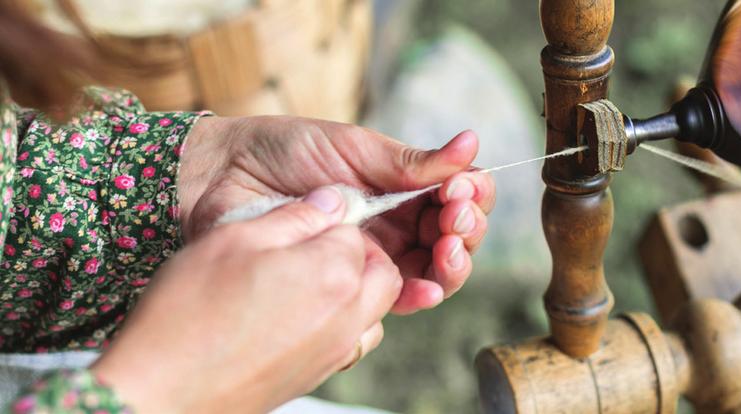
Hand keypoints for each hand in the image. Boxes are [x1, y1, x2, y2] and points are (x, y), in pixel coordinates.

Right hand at [91, 189, 400, 412]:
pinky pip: (353, 341)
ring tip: (307, 280)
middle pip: (384, 273)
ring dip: (357, 290)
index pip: (356, 232)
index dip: (330, 220)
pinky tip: (298, 315)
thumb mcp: (234, 239)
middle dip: (360, 254)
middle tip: (313, 246)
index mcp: (333, 274)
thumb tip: (333, 202)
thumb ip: (293, 217)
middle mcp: (348, 316)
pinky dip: (343, 323)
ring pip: (375, 311)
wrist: (162, 391)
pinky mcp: (319, 376)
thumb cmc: (188, 312)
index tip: (301, 222)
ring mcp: (337, 352)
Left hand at [177, 117, 495, 313]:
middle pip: (457, 237)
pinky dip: (420, 295)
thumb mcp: (355, 147)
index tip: (459, 188)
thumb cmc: (285, 150)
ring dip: (454, 264)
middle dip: (467, 228)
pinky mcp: (350, 282)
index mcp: (403, 185)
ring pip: (436, 271)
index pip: (459, 195)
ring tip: (447, 249)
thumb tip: (471, 143)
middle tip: (453, 217)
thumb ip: (412, 161)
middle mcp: (398, 222)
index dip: (471, 195)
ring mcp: (377, 254)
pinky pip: (396, 298)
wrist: (224, 176)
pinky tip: (425, 288)